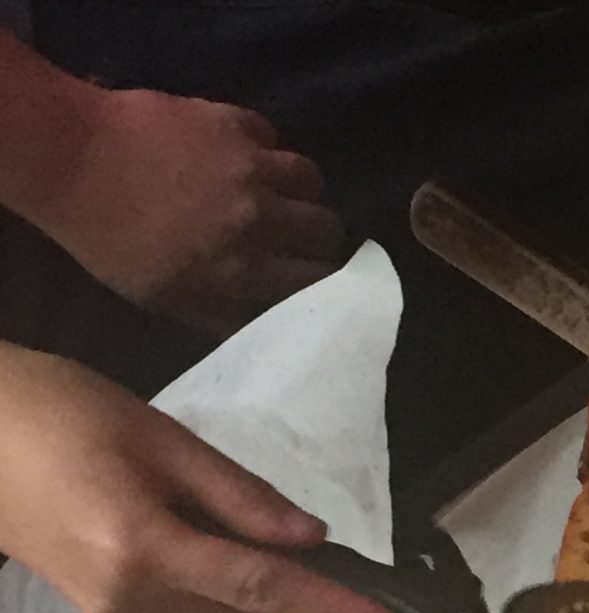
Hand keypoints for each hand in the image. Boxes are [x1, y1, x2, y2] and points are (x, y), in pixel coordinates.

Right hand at [0, 346, 407, 612]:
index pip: (267, 590)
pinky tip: (160, 516)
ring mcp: (110, 612)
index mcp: (144, 549)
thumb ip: (241, 495)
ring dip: (238, 577)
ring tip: (183, 499)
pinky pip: (182, 604)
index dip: (340, 612)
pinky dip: (203, 574)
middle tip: (254, 510)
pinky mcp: (99, 609)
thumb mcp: (159, 437)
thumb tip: (313, 539)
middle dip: (280, 578)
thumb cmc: (57, 413)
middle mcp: (129, 598)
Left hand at [42, 89, 344, 335]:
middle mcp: (260, 216)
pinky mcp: (233, 121)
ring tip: (278, 191)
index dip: (319, 280)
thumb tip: (260, 325)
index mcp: (243, 266)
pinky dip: (264, 147)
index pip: (315, 279)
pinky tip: (244, 156)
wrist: (70, 160)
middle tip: (299, 236)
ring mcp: (250, 163)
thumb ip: (218, 314)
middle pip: (326, 227)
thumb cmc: (109, 239)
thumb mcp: (161, 297)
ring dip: (299, 189)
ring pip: (309, 177)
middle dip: (317, 236)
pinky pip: (271, 135)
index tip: (310, 278)